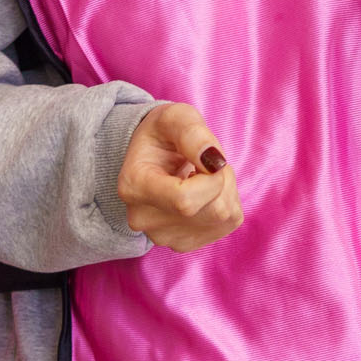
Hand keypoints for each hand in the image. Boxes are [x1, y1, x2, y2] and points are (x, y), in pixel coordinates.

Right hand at [116, 102, 243, 250]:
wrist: (152, 156)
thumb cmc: (163, 134)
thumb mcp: (175, 117)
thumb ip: (193, 133)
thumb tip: (215, 161)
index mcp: (134, 186)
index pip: (185, 201)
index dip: (212, 178)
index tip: (207, 157)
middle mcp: (143, 219)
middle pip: (212, 210)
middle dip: (222, 179)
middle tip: (203, 162)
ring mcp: (163, 236)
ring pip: (222, 218)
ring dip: (225, 189)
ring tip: (200, 174)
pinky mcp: (183, 243)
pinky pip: (226, 225)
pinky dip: (226, 203)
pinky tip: (203, 191)